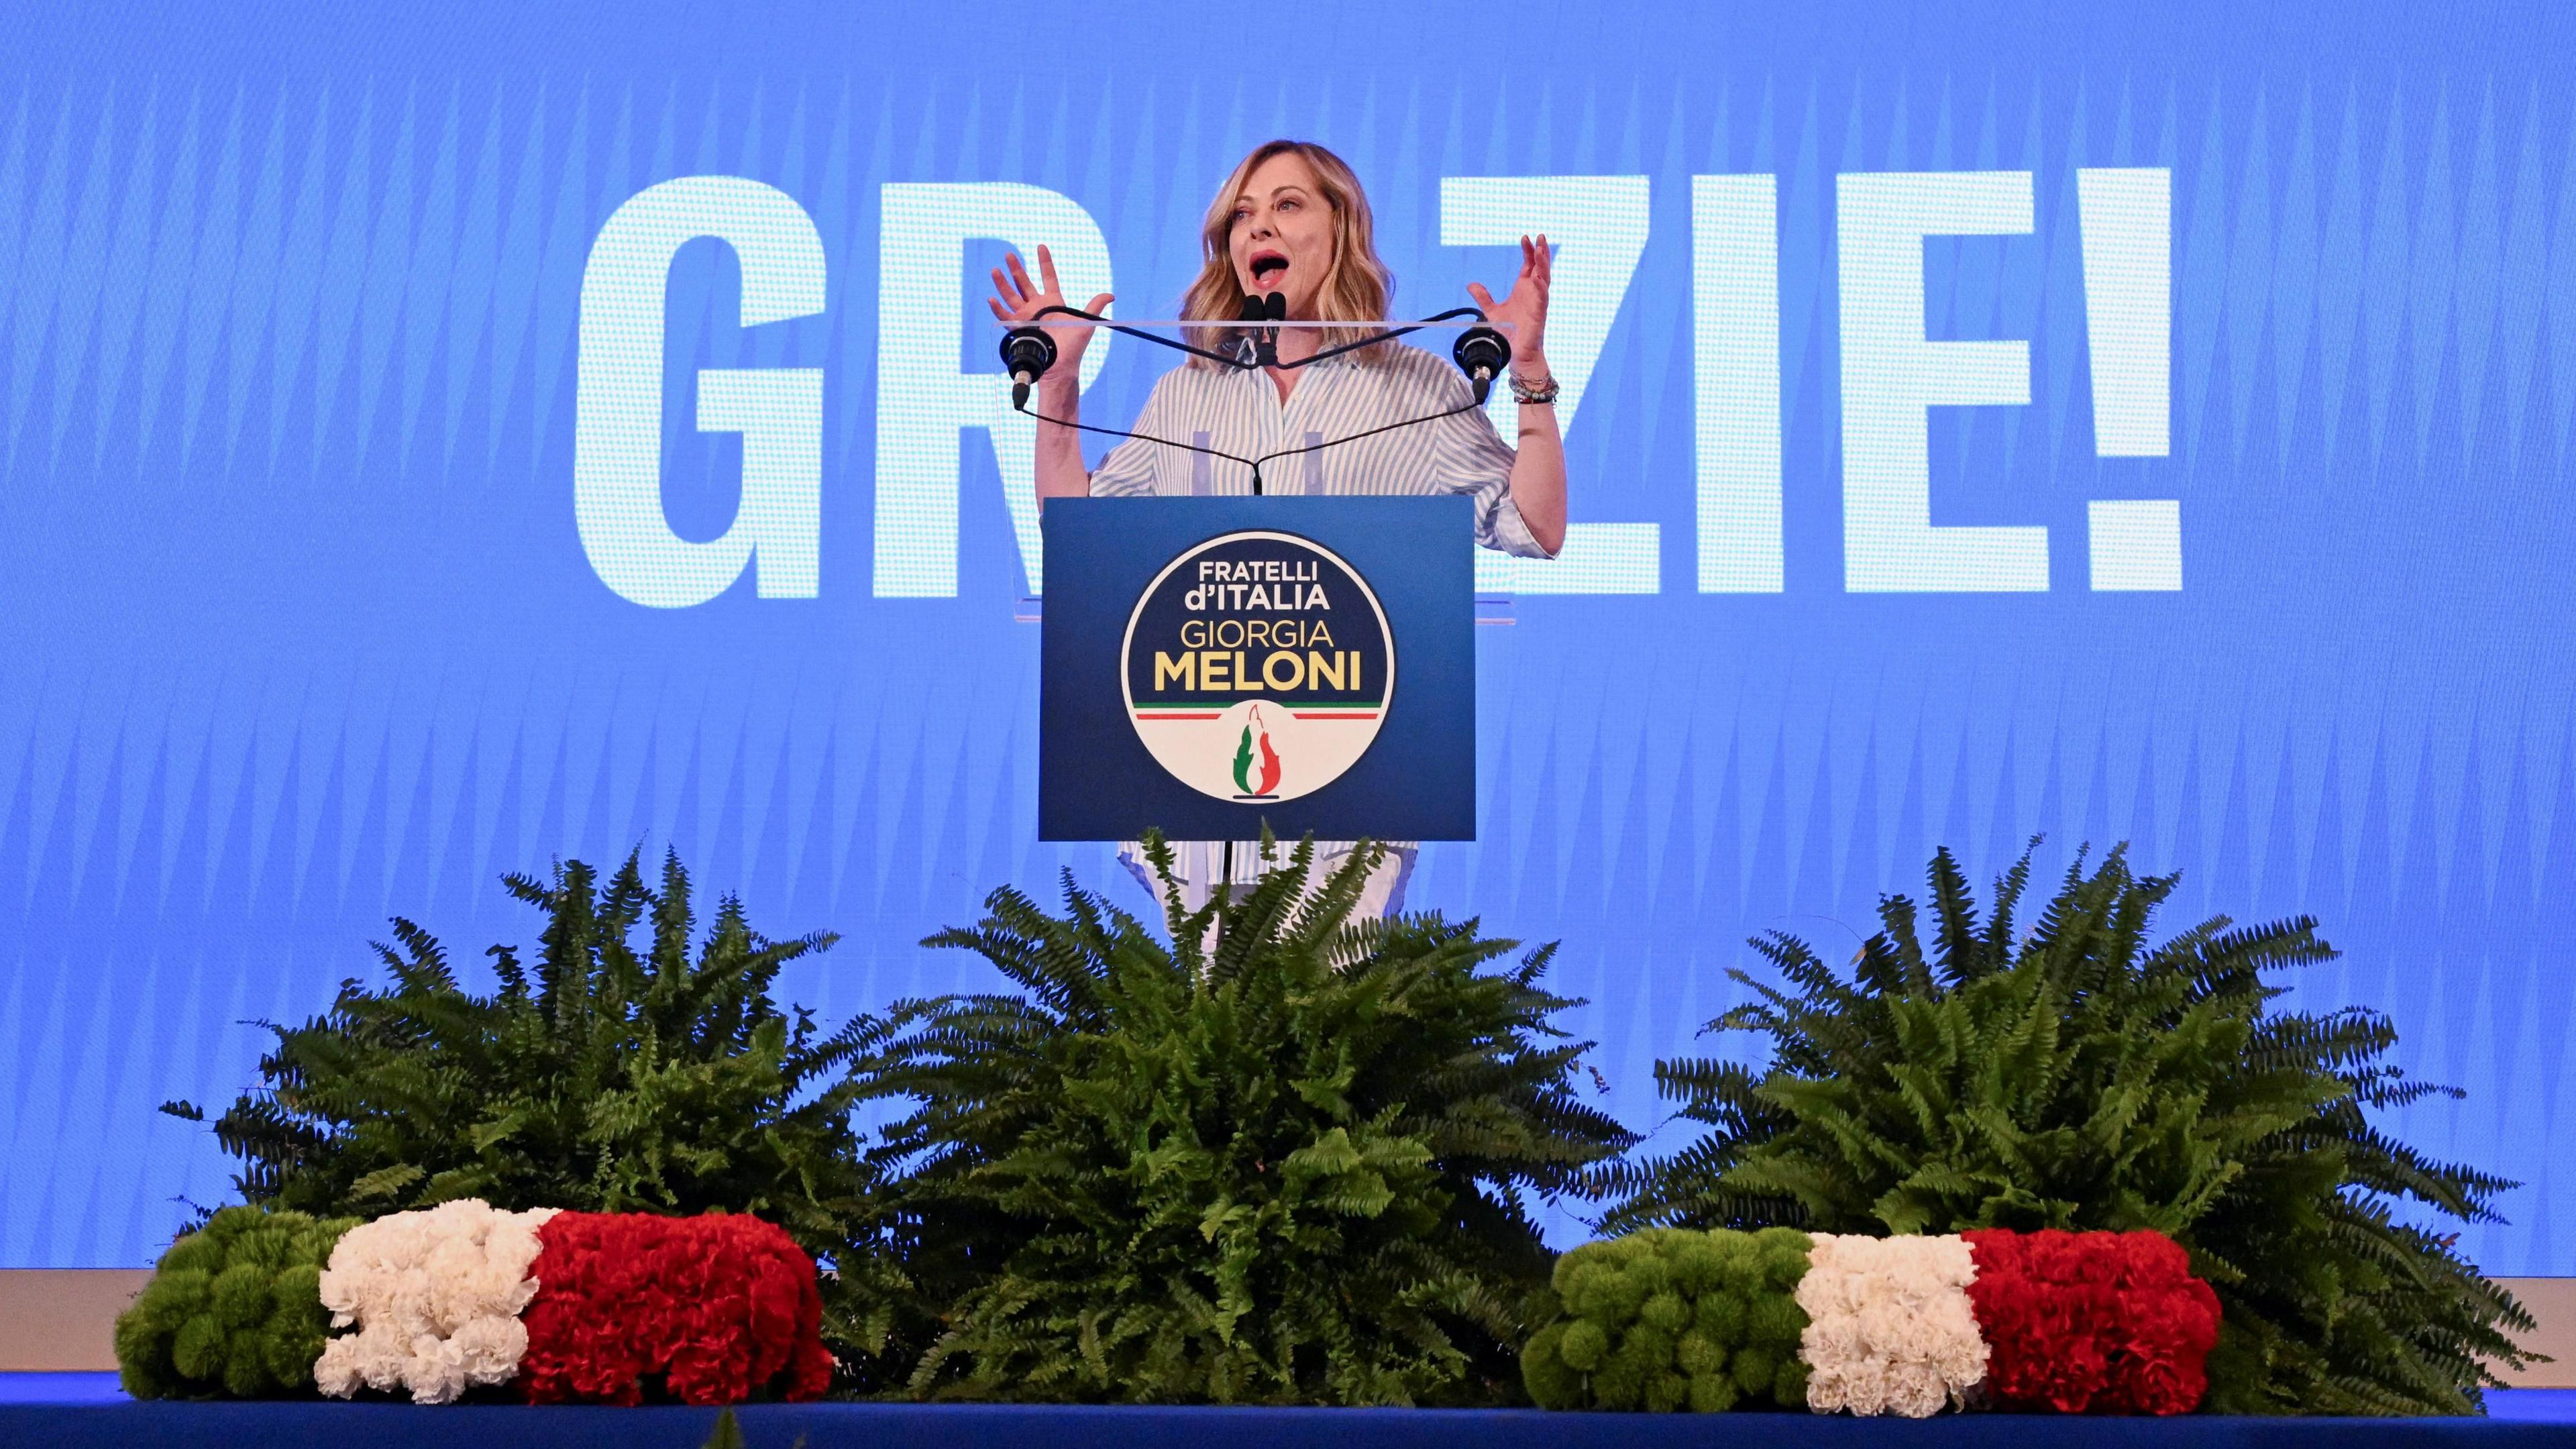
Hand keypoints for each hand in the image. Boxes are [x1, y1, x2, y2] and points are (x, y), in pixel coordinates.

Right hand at [987, 245, 1113, 387]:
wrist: (1060, 365)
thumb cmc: (1074, 346)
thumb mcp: (1086, 322)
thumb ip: (1095, 306)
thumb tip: (1111, 295)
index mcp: (1053, 302)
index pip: (1048, 276)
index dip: (1045, 261)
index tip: (1041, 246)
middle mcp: (1037, 307)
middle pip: (1024, 283)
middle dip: (1016, 269)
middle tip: (1009, 254)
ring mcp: (1026, 317)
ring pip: (1011, 296)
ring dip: (1003, 283)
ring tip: (995, 270)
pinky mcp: (1017, 329)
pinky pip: (1004, 316)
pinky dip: (997, 308)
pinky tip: (992, 298)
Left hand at [1466, 234, 1550, 382]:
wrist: (1515, 353)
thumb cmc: (1509, 333)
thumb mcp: (1492, 311)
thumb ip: (1483, 297)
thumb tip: (1471, 284)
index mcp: (1524, 288)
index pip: (1529, 265)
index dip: (1528, 251)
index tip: (1525, 237)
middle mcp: (1533, 293)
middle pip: (1540, 267)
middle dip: (1541, 251)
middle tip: (1539, 236)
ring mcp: (1538, 302)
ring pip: (1545, 278)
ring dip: (1544, 264)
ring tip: (1541, 249)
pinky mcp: (1539, 314)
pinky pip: (1542, 297)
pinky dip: (1540, 286)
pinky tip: (1537, 276)